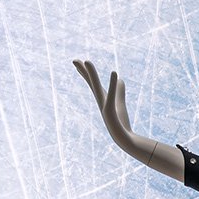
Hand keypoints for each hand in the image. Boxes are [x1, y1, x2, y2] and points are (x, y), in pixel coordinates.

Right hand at [73, 60, 183, 180]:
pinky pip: (112, 95)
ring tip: (87, 61)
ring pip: (97, 88)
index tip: (78, 61)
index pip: (92, 83)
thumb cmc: (121, 122)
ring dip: (92, 75)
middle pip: (91, 83)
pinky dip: (113, 84)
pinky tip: (114, 73)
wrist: (124, 139)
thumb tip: (120, 79)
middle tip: (74, 60)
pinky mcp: (111, 111)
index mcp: (101, 98)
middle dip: (83, 71)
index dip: (85, 72)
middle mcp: (100, 101)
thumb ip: (119, 90)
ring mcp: (104, 106)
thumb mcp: (120, 102)